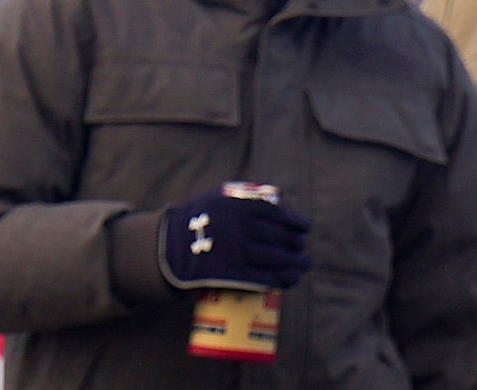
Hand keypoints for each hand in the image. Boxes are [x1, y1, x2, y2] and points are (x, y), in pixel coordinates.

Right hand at [157, 188, 310, 291]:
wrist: (171, 247)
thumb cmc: (200, 220)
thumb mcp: (218, 198)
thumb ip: (245, 196)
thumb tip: (278, 199)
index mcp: (239, 206)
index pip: (277, 214)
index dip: (295, 222)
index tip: (305, 228)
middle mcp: (241, 228)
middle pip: (280, 238)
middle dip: (296, 245)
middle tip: (302, 249)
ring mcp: (238, 252)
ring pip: (277, 259)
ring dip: (296, 264)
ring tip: (304, 264)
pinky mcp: (235, 275)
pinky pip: (266, 278)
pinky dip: (282, 280)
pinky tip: (290, 278)